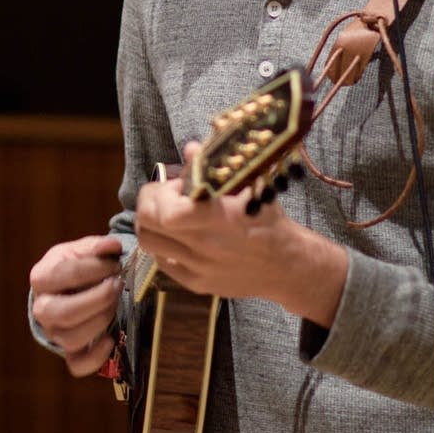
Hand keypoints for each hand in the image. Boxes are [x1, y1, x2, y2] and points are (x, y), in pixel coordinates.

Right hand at [28, 235, 124, 376]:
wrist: (67, 289)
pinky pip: (77, 365)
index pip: (63, 274)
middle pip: (64, 312)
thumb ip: (97, 247)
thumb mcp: (81, 250)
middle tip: (117, 285)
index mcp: (41, 278)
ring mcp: (54, 333)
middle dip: (98, 298)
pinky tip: (110, 340)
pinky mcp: (68, 352)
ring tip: (115, 304)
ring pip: (72, 338)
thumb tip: (113, 247)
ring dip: (101, 320)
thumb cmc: (75, 267)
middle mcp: (42, 309)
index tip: (115, 263)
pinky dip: (96, 357)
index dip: (94, 268)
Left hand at [134, 141, 347, 324]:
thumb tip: (190, 148)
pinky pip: (163, 263)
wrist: (287, 265)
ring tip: (167, 215)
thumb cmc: (267, 220)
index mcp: (215, 218)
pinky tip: (179, 237)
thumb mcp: (248, 186)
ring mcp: (197, 267)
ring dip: (151, 224)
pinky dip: (163, 247)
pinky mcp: (197, 284)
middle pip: (146, 225)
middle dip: (148, 203)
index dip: (160, 192)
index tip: (176, 185)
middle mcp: (202, 245)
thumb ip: (215, 168)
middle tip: (164, 196)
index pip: (164, 211)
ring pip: (148, 244)